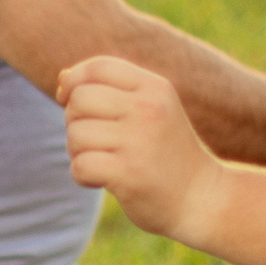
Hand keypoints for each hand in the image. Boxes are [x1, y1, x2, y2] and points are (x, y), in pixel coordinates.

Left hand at [58, 55, 228, 241]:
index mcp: (155, 88)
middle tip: (94, 140)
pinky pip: (80, 165)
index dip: (74, 81)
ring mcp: (139, 141)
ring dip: (78, 151)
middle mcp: (148, 109)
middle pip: (80, 99)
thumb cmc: (167, 153)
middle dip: (74, 120)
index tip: (68, 100)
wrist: (202, 198)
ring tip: (102, 160)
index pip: (99, 67)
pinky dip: (82, 176)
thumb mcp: (151, 111)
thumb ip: (111, 91)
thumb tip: (62, 78)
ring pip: (75, 134)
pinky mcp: (129, 174)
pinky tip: (101, 180)